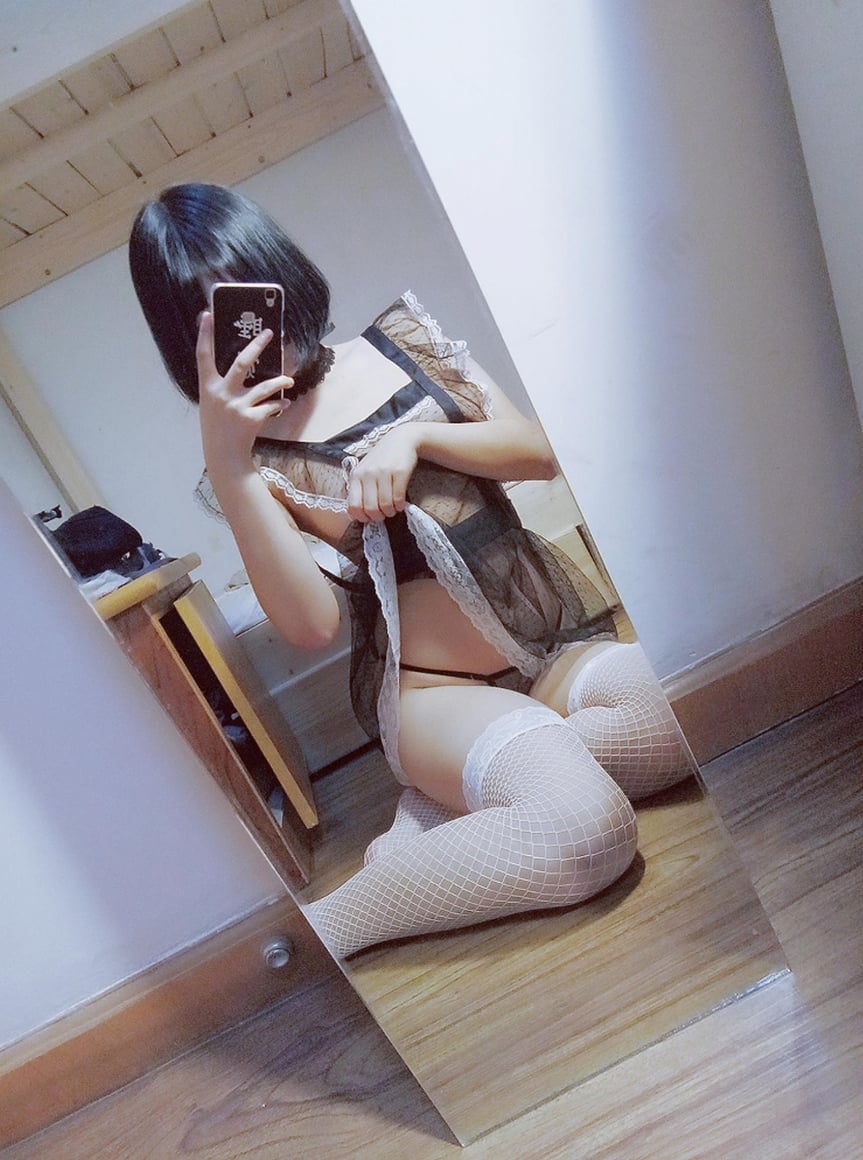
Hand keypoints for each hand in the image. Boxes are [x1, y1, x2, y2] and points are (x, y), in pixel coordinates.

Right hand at [195, 311, 292, 477]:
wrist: (224, 456)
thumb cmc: (218, 428)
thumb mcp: (212, 404)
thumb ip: (221, 386)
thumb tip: (243, 366)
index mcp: (208, 387)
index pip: (203, 355)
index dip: (205, 334)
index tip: (207, 315)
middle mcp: (221, 394)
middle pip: (241, 363)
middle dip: (257, 346)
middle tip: (269, 333)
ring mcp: (237, 406)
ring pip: (265, 386)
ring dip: (281, 381)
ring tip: (289, 380)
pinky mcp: (251, 418)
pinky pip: (272, 406)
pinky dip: (280, 405)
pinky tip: (285, 404)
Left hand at [346, 425, 419, 522]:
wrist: (401, 440)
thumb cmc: (381, 460)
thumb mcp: (364, 471)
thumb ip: (359, 489)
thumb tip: (357, 515)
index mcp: (356, 476)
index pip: (353, 506)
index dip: (362, 517)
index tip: (369, 517)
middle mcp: (368, 473)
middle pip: (371, 508)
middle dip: (378, 517)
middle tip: (383, 514)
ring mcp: (384, 472)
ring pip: (385, 505)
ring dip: (390, 512)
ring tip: (392, 509)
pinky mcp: (400, 471)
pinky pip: (398, 497)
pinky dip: (400, 505)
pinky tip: (400, 504)